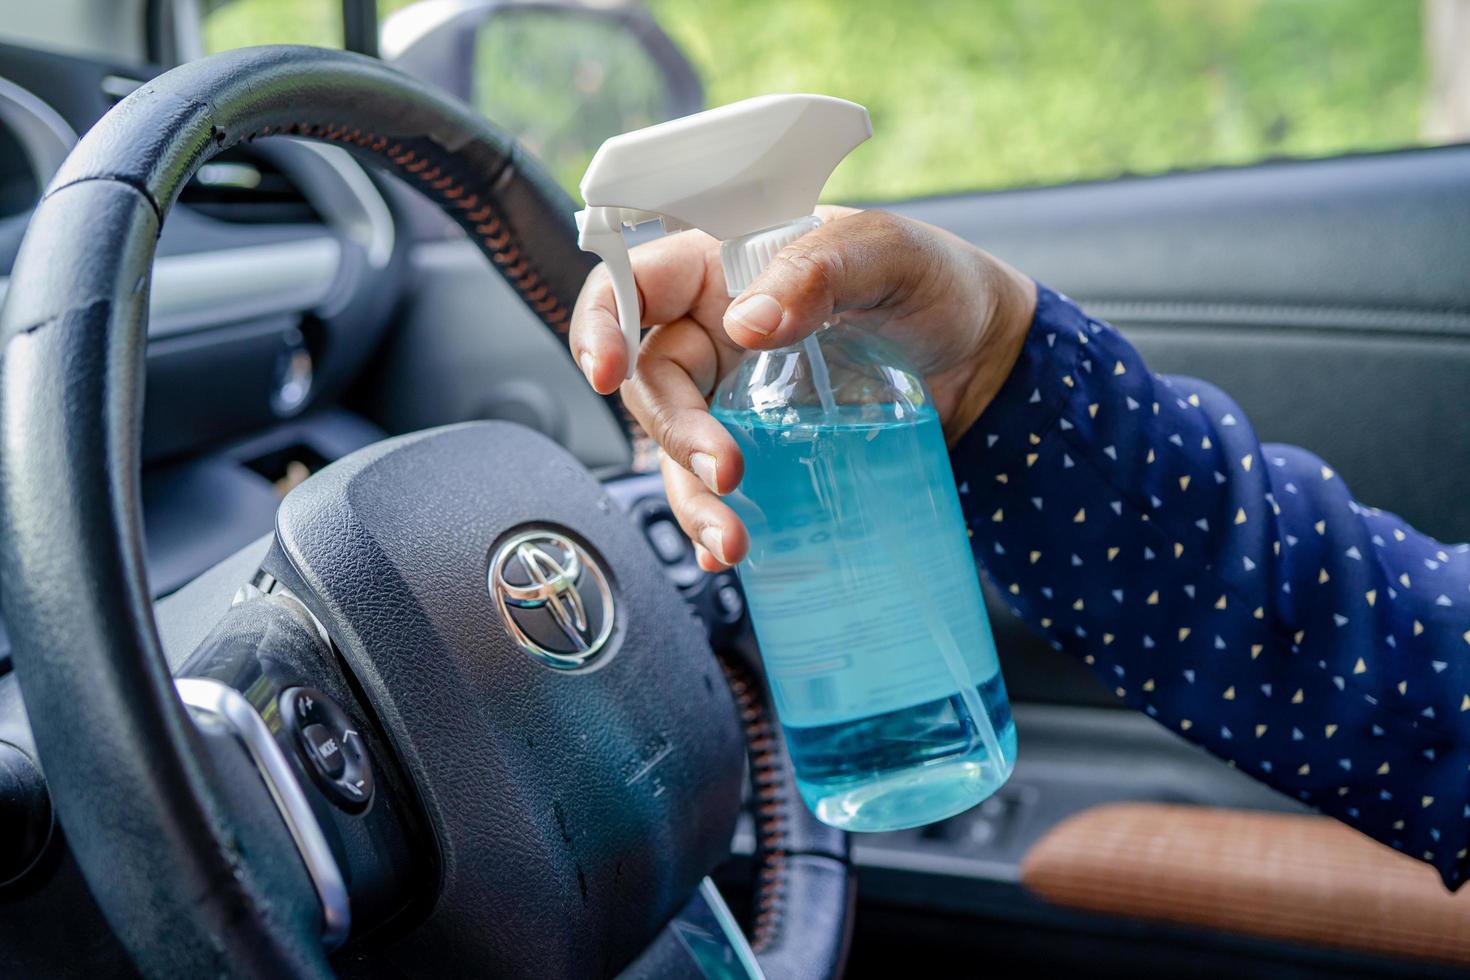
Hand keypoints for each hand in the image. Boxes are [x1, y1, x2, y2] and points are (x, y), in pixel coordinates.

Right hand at [569, 207, 1036, 571]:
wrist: (985, 359)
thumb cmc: (934, 284)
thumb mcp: (885, 255)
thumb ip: (818, 271)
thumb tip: (747, 322)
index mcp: (719, 267)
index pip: (630, 285)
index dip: (601, 323)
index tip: (606, 370)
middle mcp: (712, 332)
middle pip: (652, 383)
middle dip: (676, 434)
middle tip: (727, 469)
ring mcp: (733, 396)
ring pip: (676, 449)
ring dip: (691, 498)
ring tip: (732, 541)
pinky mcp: (761, 449)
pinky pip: (714, 487)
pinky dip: (712, 522)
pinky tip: (727, 550)